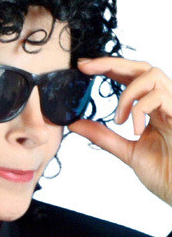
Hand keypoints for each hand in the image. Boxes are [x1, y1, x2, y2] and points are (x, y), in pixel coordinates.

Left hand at [68, 57, 171, 205]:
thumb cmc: (166, 173)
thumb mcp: (127, 151)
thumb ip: (103, 136)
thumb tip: (74, 124)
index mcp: (153, 108)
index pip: (131, 77)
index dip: (108, 67)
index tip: (83, 67)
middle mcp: (166, 102)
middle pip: (141, 67)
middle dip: (111, 63)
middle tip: (86, 68)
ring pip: (152, 74)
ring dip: (128, 92)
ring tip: (119, 118)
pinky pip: (160, 96)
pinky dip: (140, 109)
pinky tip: (135, 129)